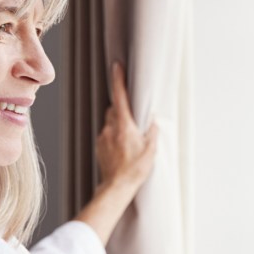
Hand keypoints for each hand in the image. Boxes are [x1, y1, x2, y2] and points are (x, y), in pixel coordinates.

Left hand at [96, 63, 158, 189]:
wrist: (117, 186)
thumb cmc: (135, 169)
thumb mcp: (151, 150)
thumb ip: (152, 132)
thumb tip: (153, 121)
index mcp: (124, 125)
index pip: (120, 97)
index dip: (118, 80)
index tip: (117, 67)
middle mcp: (111, 128)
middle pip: (114, 109)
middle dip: (123, 109)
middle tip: (134, 120)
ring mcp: (103, 137)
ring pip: (110, 122)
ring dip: (119, 125)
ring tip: (130, 139)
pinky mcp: (99, 146)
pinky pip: (107, 134)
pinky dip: (114, 136)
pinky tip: (123, 148)